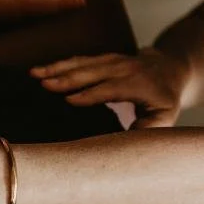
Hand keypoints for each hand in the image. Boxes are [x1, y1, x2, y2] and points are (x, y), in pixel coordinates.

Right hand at [31, 48, 189, 126]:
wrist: (169, 69)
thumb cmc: (164, 99)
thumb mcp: (164, 117)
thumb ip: (148, 130)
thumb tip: (127, 145)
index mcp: (140, 83)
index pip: (113, 88)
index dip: (91, 94)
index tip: (69, 100)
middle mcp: (125, 67)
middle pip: (93, 71)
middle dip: (67, 77)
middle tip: (43, 84)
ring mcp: (113, 59)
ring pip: (83, 62)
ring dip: (58, 67)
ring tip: (35, 73)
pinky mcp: (103, 58)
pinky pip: (80, 60)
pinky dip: (61, 64)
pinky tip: (42, 69)